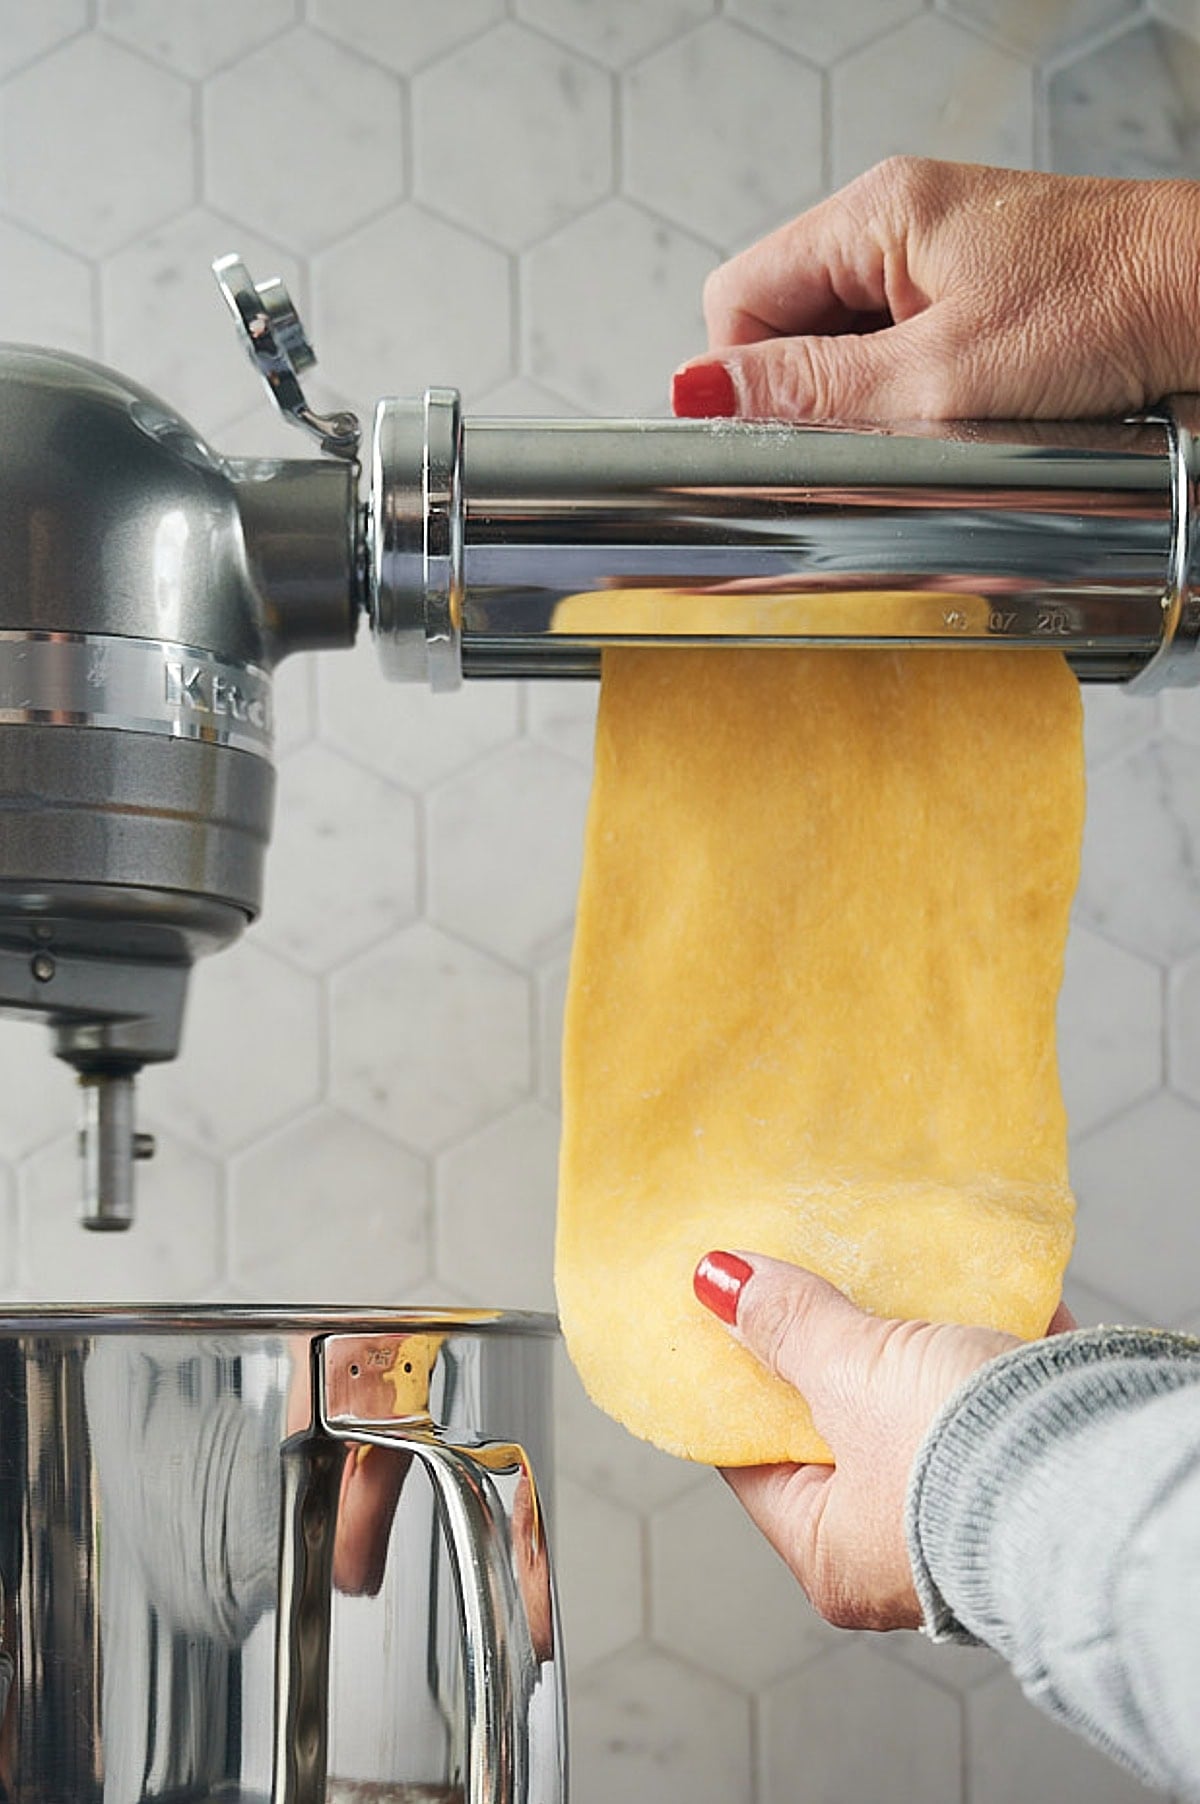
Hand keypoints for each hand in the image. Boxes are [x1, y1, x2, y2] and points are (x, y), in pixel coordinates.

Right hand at [672, 158, 1199, 422]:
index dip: (742, 377)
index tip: (771, 438)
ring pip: (841, 347)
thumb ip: (812, 388)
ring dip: (863, 403)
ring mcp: (939, 261)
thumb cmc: (1110, 309)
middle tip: (866, 438)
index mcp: (877, 214)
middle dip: (808, 395)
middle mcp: (899, 225)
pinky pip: (898, 354)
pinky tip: (953, 416)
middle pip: (786, 323)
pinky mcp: (976, 298)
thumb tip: (700, 392)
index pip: (739, 297)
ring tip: (927, 425)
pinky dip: (908, 397)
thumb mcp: (938, 372)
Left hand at [694, 1251, 1073, 1629]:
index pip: (752, 1458)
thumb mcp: (854, 1375)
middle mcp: (899, 1550)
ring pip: (918, 1401)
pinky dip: (985, 1333)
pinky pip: (992, 1387)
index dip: (736, 1379)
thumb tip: (718, 1283)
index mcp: (835, 1556)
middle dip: (828, 1347)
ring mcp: (970, 1508)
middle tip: (804, 1274)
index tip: (726, 1313)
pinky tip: (977, 1277)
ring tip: (885, 1264)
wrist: (1108, 1473)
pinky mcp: (1034, 1461)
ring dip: (911, 1334)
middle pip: (836, 1426)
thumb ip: (788, 1327)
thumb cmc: (966, 1459)